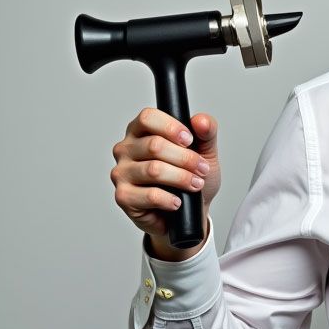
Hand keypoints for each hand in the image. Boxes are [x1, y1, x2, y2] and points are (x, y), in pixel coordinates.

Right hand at [111, 108, 220, 258]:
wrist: (189, 211)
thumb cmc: (191, 177)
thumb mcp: (206, 152)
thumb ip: (206, 133)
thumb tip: (201, 121)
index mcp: (141, 131)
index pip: (147, 117)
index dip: (171, 127)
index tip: (190, 140)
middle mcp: (126, 149)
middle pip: (154, 145)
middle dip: (186, 159)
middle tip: (202, 169)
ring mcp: (121, 173)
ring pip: (154, 170)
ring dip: (182, 178)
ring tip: (196, 184)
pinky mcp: (123, 196)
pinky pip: (150, 195)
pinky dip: (170, 199)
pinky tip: (177, 201)